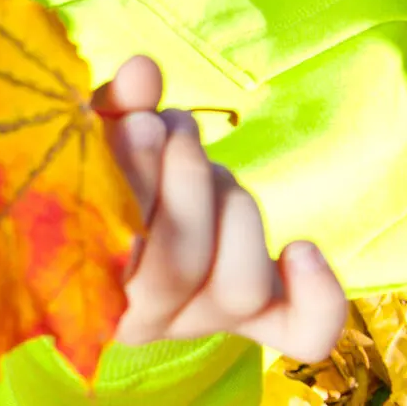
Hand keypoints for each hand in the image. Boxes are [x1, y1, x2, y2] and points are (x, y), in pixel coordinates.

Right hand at [99, 56, 346, 361]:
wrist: (127, 219)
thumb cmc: (101, 175)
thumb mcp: (93, 143)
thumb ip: (114, 111)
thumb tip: (144, 72)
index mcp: (89, 291)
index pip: (118, 260)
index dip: (136, 184)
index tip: (140, 122)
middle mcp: (147, 321)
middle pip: (182, 267)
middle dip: (186, 180)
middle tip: (173, 125)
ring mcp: (205, 320)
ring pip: (241, 286)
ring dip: (232, 206)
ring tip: (202, 159)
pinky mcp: (258, 317)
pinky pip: (303, 333)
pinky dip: (317, 295)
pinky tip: (302, 249)